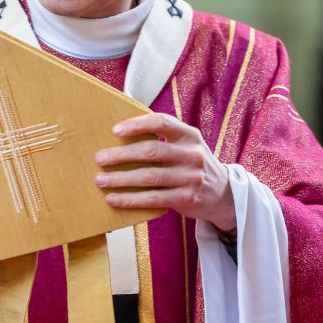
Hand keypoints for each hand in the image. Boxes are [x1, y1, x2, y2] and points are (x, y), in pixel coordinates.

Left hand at [93, 113, 235, 231]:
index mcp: (189, 135)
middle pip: (151, 151)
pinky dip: (130, 199)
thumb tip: (119, 135)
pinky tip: (113, 199)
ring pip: (149, 177)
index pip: (162, 122)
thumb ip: (163, 138)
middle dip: (121, 155)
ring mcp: (191, 177)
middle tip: (100, 158)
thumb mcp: (186, 145)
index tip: (115, 130)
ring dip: (120, 179)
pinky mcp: (186, 198)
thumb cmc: (191, 164)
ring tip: (100, 180)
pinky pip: (153, 198)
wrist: (223, 194)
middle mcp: (192, 154)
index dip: (137, 125)